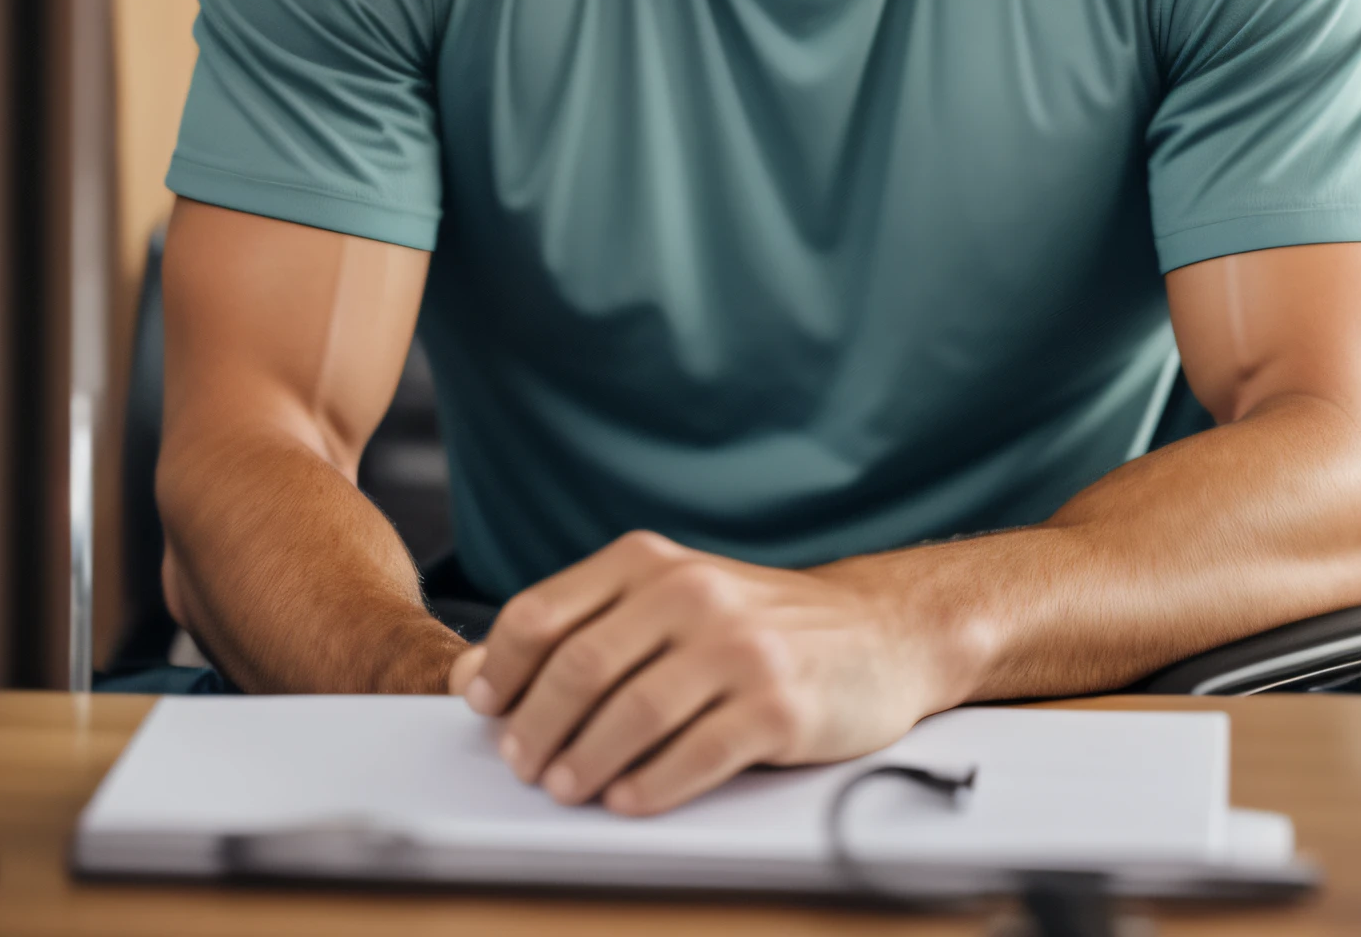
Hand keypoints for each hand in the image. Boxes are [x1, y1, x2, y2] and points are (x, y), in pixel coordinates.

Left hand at [447, 531, 946, 814]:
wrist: (879, 631)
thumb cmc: (761, 625)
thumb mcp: (671, 600)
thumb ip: (587, 626)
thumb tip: (482, 675)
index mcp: (651, 562)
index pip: (543, 612)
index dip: (500, 669)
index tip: (484, 708)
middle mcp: (691, 592)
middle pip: (579, 668)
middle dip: (535, 727)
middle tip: (523, 763)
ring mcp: (738, 647)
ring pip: (630, 715)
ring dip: (583, 764)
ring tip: (567, 787)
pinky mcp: (777, 705)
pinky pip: (693, 756)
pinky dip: (648, 787)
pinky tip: (629, 799)